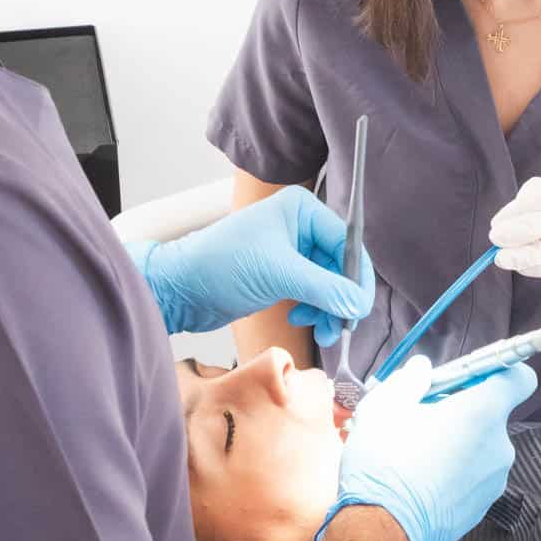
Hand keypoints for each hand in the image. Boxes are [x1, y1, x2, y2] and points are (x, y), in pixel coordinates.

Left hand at [129, 185, 372, 343]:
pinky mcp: (281, 274)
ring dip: (329, 309)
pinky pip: (313, 292)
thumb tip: (359, 305)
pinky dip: (314, 309)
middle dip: (341, 298)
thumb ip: (326, 289)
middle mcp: (299, 225)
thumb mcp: (279, 273)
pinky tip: (300, 318)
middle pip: (340, 264)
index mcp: (301, 209)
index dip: (356, 277)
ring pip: (329, 283)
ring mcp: (291, 251)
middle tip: (340, 327)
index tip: (359, 308)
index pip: (346, 242)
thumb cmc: (220, 265)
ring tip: (321, 331)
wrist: (181, 288)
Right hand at [319, 355, 536, 540]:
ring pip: (480, 447)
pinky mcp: (482, 509)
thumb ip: (410, 379)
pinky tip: (421, 480)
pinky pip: (473, 477)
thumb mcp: (385, 406)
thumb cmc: (385, 464)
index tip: (468, 376)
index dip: (498, 370)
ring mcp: (494, 482)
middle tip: (421, 417)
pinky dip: (454, 472)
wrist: (382, 533)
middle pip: (491, 414)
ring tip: (415, 454)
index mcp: (483, 413)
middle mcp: (499, 447)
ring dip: (456, 443)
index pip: (519, 378)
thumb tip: (422, 368)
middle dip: (461, 410)